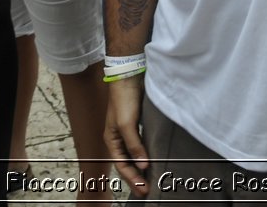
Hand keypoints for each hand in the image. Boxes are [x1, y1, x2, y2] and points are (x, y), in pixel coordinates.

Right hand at [104, 79, 150, 197]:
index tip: (144, 190)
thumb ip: (135, 146)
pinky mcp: (138, 125)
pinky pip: (141, 146)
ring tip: (153, 179)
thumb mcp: (127, 124)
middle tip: (149, 190)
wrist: (129, 75)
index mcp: (111, 140)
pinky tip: (155, 159)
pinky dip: (146, 155)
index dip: (132, 179)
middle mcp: (118, 138)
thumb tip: (143, 165)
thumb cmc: (124, 99)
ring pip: (134, 155)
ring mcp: (128, 132)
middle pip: (127, 163)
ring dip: (142, 167)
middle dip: (136, 178)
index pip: (122, 166)